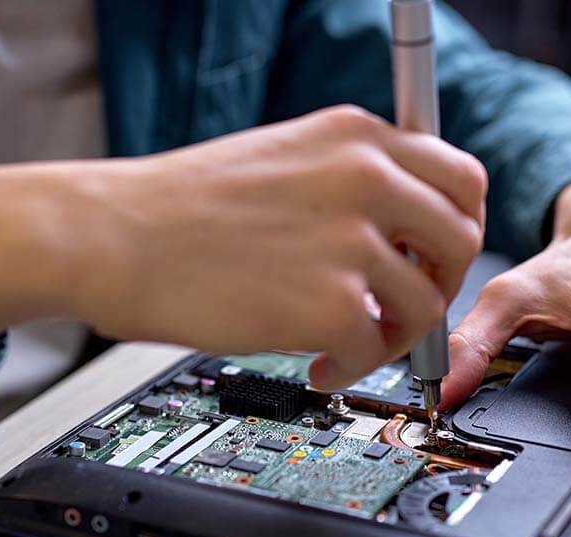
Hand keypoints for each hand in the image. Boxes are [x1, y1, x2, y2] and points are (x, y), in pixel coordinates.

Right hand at [0, 105, 485, 389]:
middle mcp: (365, 177)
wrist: (107, 235)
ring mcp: (351, 239)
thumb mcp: (282, 158)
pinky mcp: (330, 303)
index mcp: (355, 136)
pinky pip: (378, 347)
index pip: (461, 177)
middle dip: (438, 282)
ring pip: (427, 303)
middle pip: (462, 238)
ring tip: (350, 343)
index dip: (455, 226)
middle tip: (401, 307)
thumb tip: (400, 228)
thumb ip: (350, 181)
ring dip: (394, 334)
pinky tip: (319, 364)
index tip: (431, 256)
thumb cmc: (174, 205)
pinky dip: (355, 366)